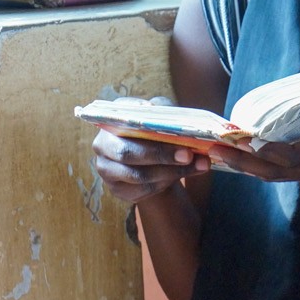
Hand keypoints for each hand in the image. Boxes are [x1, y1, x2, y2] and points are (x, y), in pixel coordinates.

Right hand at [91, 97, 210, 202]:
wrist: (150, 153)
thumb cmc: (153, 128)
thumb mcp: (158, 112)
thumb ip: (163, 109)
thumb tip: (169, 114)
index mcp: (110, 122)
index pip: (124, 127)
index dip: (147, 128)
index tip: (175, 134)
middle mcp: (102, 146)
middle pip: (128, 154)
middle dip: (162, 155)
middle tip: (188, 155)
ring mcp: (108, 170)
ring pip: (138, 176)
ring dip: (171, 172)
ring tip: (197, 165)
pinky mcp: (119, 190)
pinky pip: (143, 190)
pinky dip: (167, 183)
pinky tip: (185, 174)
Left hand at [208, 106, 299, 196]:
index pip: (296, 159)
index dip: (269, 153)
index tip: (247, 143)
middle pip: (277, 172)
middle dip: (245, 163)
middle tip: (216, 148)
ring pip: (278, 175)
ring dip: (249, 165)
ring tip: (222, 152)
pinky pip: (285, 171)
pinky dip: (263, 164)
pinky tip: (247, 154)